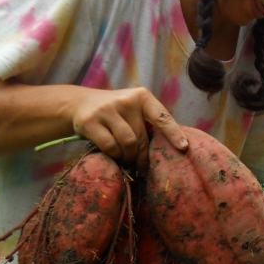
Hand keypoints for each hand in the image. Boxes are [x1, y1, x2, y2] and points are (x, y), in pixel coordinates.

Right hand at [71, 87, 187, 170]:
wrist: (80, 103)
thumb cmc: (116, 112)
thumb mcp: (134, 110)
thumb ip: (149, 122)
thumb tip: (171, 148)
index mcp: (142, 97)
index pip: (162, 117)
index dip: (174, 133)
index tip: (184, 148)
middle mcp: (126, 100)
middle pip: (142, 137)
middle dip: (143, 156)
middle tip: (142, 167)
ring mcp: (107, 110)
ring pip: (128, 144)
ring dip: (129, 157)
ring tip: (127, 160)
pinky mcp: (90, 121)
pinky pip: (110, 147)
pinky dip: (115, 155)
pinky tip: (114, 155)